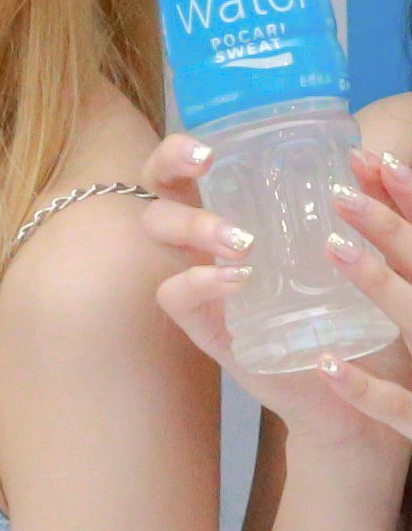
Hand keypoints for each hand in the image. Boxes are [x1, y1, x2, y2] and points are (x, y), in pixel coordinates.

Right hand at [140, 134, 411, 451]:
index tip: (216, 147)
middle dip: (171, 166)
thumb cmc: (362, 309)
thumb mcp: (370, 249)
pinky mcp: (204, 323)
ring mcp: (200, 279)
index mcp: (240, 212)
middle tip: (207, 166)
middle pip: (161, 185)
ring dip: (195, 224)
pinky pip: (174, 294)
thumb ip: (366, 208)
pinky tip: (238, 278)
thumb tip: (370, 158)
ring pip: (159, 231)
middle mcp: (209, 239)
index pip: (191, 166)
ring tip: (243, 240)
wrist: (362, 384)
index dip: (186, 147)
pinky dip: (200, 281)